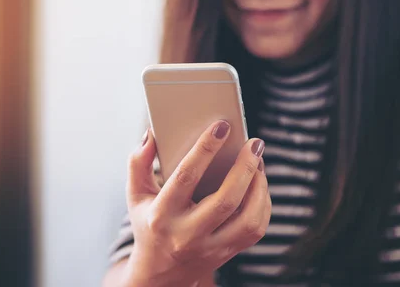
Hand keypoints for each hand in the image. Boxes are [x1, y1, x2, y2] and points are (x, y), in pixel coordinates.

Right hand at [123, 121, 270, 286]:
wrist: (160, 273)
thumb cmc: (149, 223)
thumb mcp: (136, 195)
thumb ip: (138, 163)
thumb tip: (151, 134)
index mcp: (161, 215)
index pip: (186, 177)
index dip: (205, 149)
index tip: (221, 126)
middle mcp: (187, 234)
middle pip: (225, 200)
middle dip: (245, 167)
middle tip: (255, 143)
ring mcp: (210, 248)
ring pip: (248, 219)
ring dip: (260, 186)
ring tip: (259, 162)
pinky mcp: (227, 254)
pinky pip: (255, 229)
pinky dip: (263, 203)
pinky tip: (259, 183)